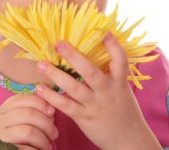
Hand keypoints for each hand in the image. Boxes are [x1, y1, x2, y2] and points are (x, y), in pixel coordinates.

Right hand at [0, 94, 58, 149]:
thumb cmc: (15, 142)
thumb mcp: (20, 124)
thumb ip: (33, 114)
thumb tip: (51, 110)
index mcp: (2, 111)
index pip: (20, 98)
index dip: (39, 102)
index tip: (52, 111)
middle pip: (28, 113)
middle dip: (46, 123)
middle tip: (54, 134)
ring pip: (28, 131)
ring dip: (43, 139)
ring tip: (47, 146)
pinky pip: (25, 148)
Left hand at [35, 31, 161, 149]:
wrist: (129, 139)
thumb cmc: (123, 109)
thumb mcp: (121, 89)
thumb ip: (109, 74)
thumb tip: (94, 51)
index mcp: (119, 82)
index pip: (120, 60)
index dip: (112, 45)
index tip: (102, 30)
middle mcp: (108, 92)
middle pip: (90, 72)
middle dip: (74, 56)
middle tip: (58, 43)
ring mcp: (95, 105)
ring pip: (74, 88)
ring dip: (55, 75)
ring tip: (41, 64)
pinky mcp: (84, 118)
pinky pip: (66, 106)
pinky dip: (51, 97)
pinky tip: (39, 88)